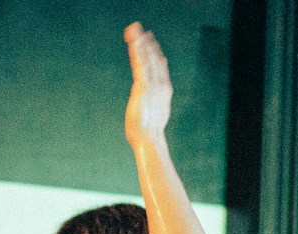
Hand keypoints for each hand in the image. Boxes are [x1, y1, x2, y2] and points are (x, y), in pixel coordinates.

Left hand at [123, 23, 172, 144]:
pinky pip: (140, 64)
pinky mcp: (143, 86)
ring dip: (141, 42)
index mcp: (164, 90)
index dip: (155, 53)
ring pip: (147, 58)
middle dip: (147, 43)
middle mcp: (161, 84)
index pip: (160, 66)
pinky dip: (137, 51)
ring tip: (135, 31)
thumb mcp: (153, 114)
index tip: (150, 42)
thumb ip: (151, 104)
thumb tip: (148, 103)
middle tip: (140, 30)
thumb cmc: (148, 132)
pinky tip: (134, 42)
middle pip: (154, 58)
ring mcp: (153, 85)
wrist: (149, 138)